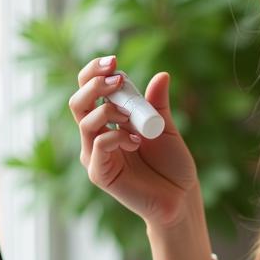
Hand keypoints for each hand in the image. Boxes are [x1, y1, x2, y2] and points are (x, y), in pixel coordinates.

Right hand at [68, 55, 200, 228]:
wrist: (181, 197)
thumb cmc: (172, 165)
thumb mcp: (165, 127)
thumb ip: (157, 104)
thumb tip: (162, 75)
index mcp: (108, 122)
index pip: (88, 90)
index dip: (94, 72)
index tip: (113, 61)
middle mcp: (96, 137)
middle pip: (78, 102)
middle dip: (94, 84)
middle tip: (118, 79)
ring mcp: (95, 156)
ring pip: (85, 121)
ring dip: (108, 110)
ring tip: (133, 117)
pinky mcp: (100, 174)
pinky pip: (98, 145)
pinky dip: (116, 136)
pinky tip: (135, 142)